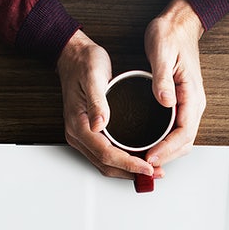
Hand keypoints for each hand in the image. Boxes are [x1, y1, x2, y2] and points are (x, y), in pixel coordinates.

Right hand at [56, 30, 155, 180]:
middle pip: (106, 165)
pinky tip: (137, 159)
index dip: (128, 163)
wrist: (73, 56)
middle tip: (155, 173)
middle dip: (131, 172)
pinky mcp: (89, 133)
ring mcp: (82, 135)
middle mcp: (78, 134)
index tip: (148, 166)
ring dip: (128, 170)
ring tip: (150, 170)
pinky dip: (122, 161)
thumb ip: (97, 101)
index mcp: (78, 124)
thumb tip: (100, 124)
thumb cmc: (83, 63)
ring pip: (105, 163)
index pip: (106, 153)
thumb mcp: (93, 76)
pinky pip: (105, 155)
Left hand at [142, 0, 206, 167]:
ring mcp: (189, 105)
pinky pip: (176, 131)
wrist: (179, 24)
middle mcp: (194, 103)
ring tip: (145, 161)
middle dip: (166, 157)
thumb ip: (163, 79)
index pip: (184, 132)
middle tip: (144, 166)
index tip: (150, 157)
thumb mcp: (162, 52)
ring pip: (181, 140)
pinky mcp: (181, 104)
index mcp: (192, 94)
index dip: (167, 149)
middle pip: (185, 143)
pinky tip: (150, 146)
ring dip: (166, 153)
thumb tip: (165, 102)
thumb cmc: (170, 35)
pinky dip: (165, 143)